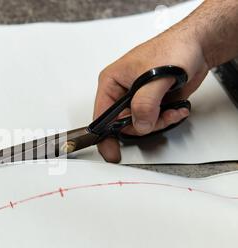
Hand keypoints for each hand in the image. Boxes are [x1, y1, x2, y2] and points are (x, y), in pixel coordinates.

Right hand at [94, 30, 208, 161]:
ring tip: (171, 110)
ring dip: (159, 121)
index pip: (102, 115)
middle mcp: (122, 91)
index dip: (105, 135)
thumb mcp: (156, 77)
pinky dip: (167, 118)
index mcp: (112, 81)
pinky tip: (176, 108)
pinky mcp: (151, 102)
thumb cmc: (174, 48)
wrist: (198, 45)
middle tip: (158, 116)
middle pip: (122, 124)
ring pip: (140, 124)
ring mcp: (137, 97)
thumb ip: (145, 103)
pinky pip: (153, 121)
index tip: (110, 150)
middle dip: (143, 124)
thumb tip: (140, 123)